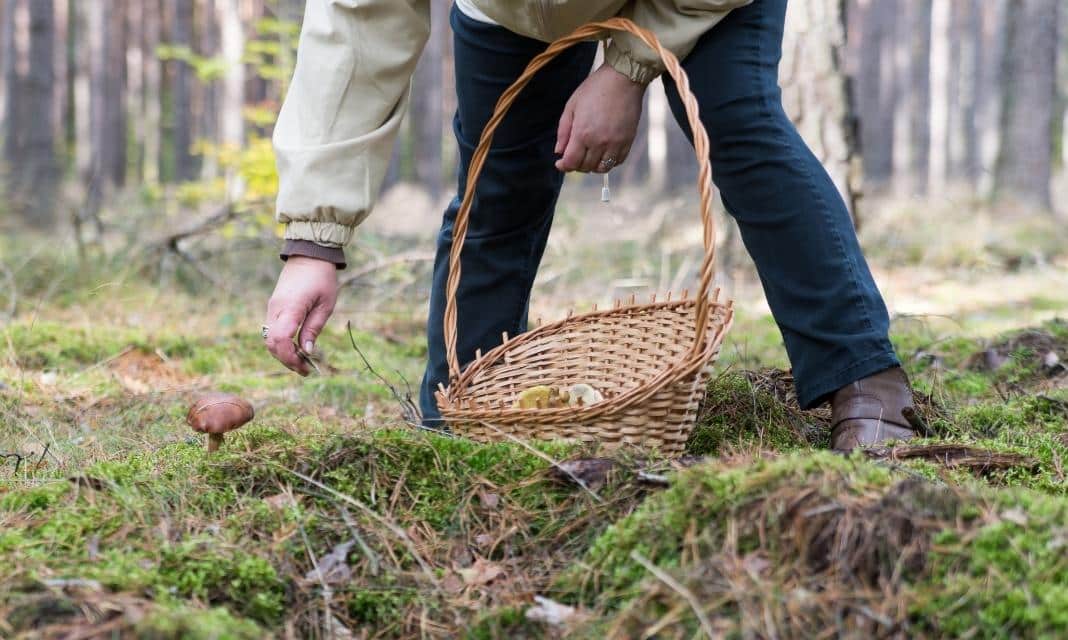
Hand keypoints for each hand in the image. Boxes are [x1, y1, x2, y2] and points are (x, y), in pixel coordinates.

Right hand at [264, 256, 337, 374]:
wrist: (309, 255)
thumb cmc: (322, 278)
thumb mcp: (325, 305)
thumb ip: (314, 328)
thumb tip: (307, 351)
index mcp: (291, 307)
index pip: (281, 340)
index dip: (290, 357)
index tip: (305, 367)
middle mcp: (276, 308)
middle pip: (272, 343)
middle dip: (287, 360)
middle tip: (305, 370)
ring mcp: (272, 307)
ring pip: (269, 339)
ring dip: (283, 353)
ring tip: (302, 362)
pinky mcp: (273, 307)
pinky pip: (272, 331)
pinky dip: (281, 343)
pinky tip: (295, 348)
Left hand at [555, 63, 645, 172]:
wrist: (623, 78)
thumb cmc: (595, 89)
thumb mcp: (572, 106)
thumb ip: (563, 131)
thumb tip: (559, 151)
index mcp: (583, 133)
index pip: (571, 162)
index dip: (563, 166)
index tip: (560, 163)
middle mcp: (600, 142)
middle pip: (586, 167)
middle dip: (577, 165)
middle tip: (574, 156)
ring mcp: (616, 143)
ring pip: (602, 168)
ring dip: (593, 166)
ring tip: (589, 155)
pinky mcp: (628, 141)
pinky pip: (617, 161)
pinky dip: (609, 161)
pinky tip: (603, 152)